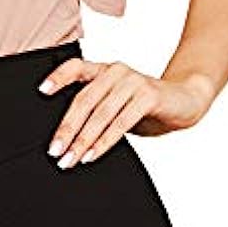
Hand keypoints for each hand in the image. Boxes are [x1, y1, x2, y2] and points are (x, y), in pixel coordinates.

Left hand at [37, 57, 215, 169]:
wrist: (186, 100)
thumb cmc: (146, 105)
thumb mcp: (118, 104)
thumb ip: (97, 111)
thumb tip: (67, 137)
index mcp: (104, 70)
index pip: (76, 67)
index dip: (58, 77)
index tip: (41, 91)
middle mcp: (115, 71)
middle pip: (84, 99)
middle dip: (67, 128)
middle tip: (55, 151)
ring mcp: (132, 81)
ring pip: (100, 113)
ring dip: (83, 139)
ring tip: (71, 159)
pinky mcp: (148, 95)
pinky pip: (121, 121)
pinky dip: (105, 140)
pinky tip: (93, 154)